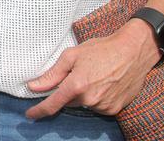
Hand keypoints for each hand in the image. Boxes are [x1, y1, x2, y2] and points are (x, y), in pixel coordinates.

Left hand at [25, 19, 159, 118]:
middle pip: (69, 101)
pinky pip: (98, 106)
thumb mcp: (72, 55)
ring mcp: (104, 106)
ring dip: (83, 94)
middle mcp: (90, 100)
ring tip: (95, 75)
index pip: (53, 104)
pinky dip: (97, 98)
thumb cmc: (102, 49)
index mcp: (77, 85)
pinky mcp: (115, 109)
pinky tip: (104, 83)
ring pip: (84, 104)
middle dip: (68, 91)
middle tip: (78, 74)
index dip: (39, 111)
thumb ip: (52, 74)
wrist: (133, 51)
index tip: (30, 115)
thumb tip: (34, 86)